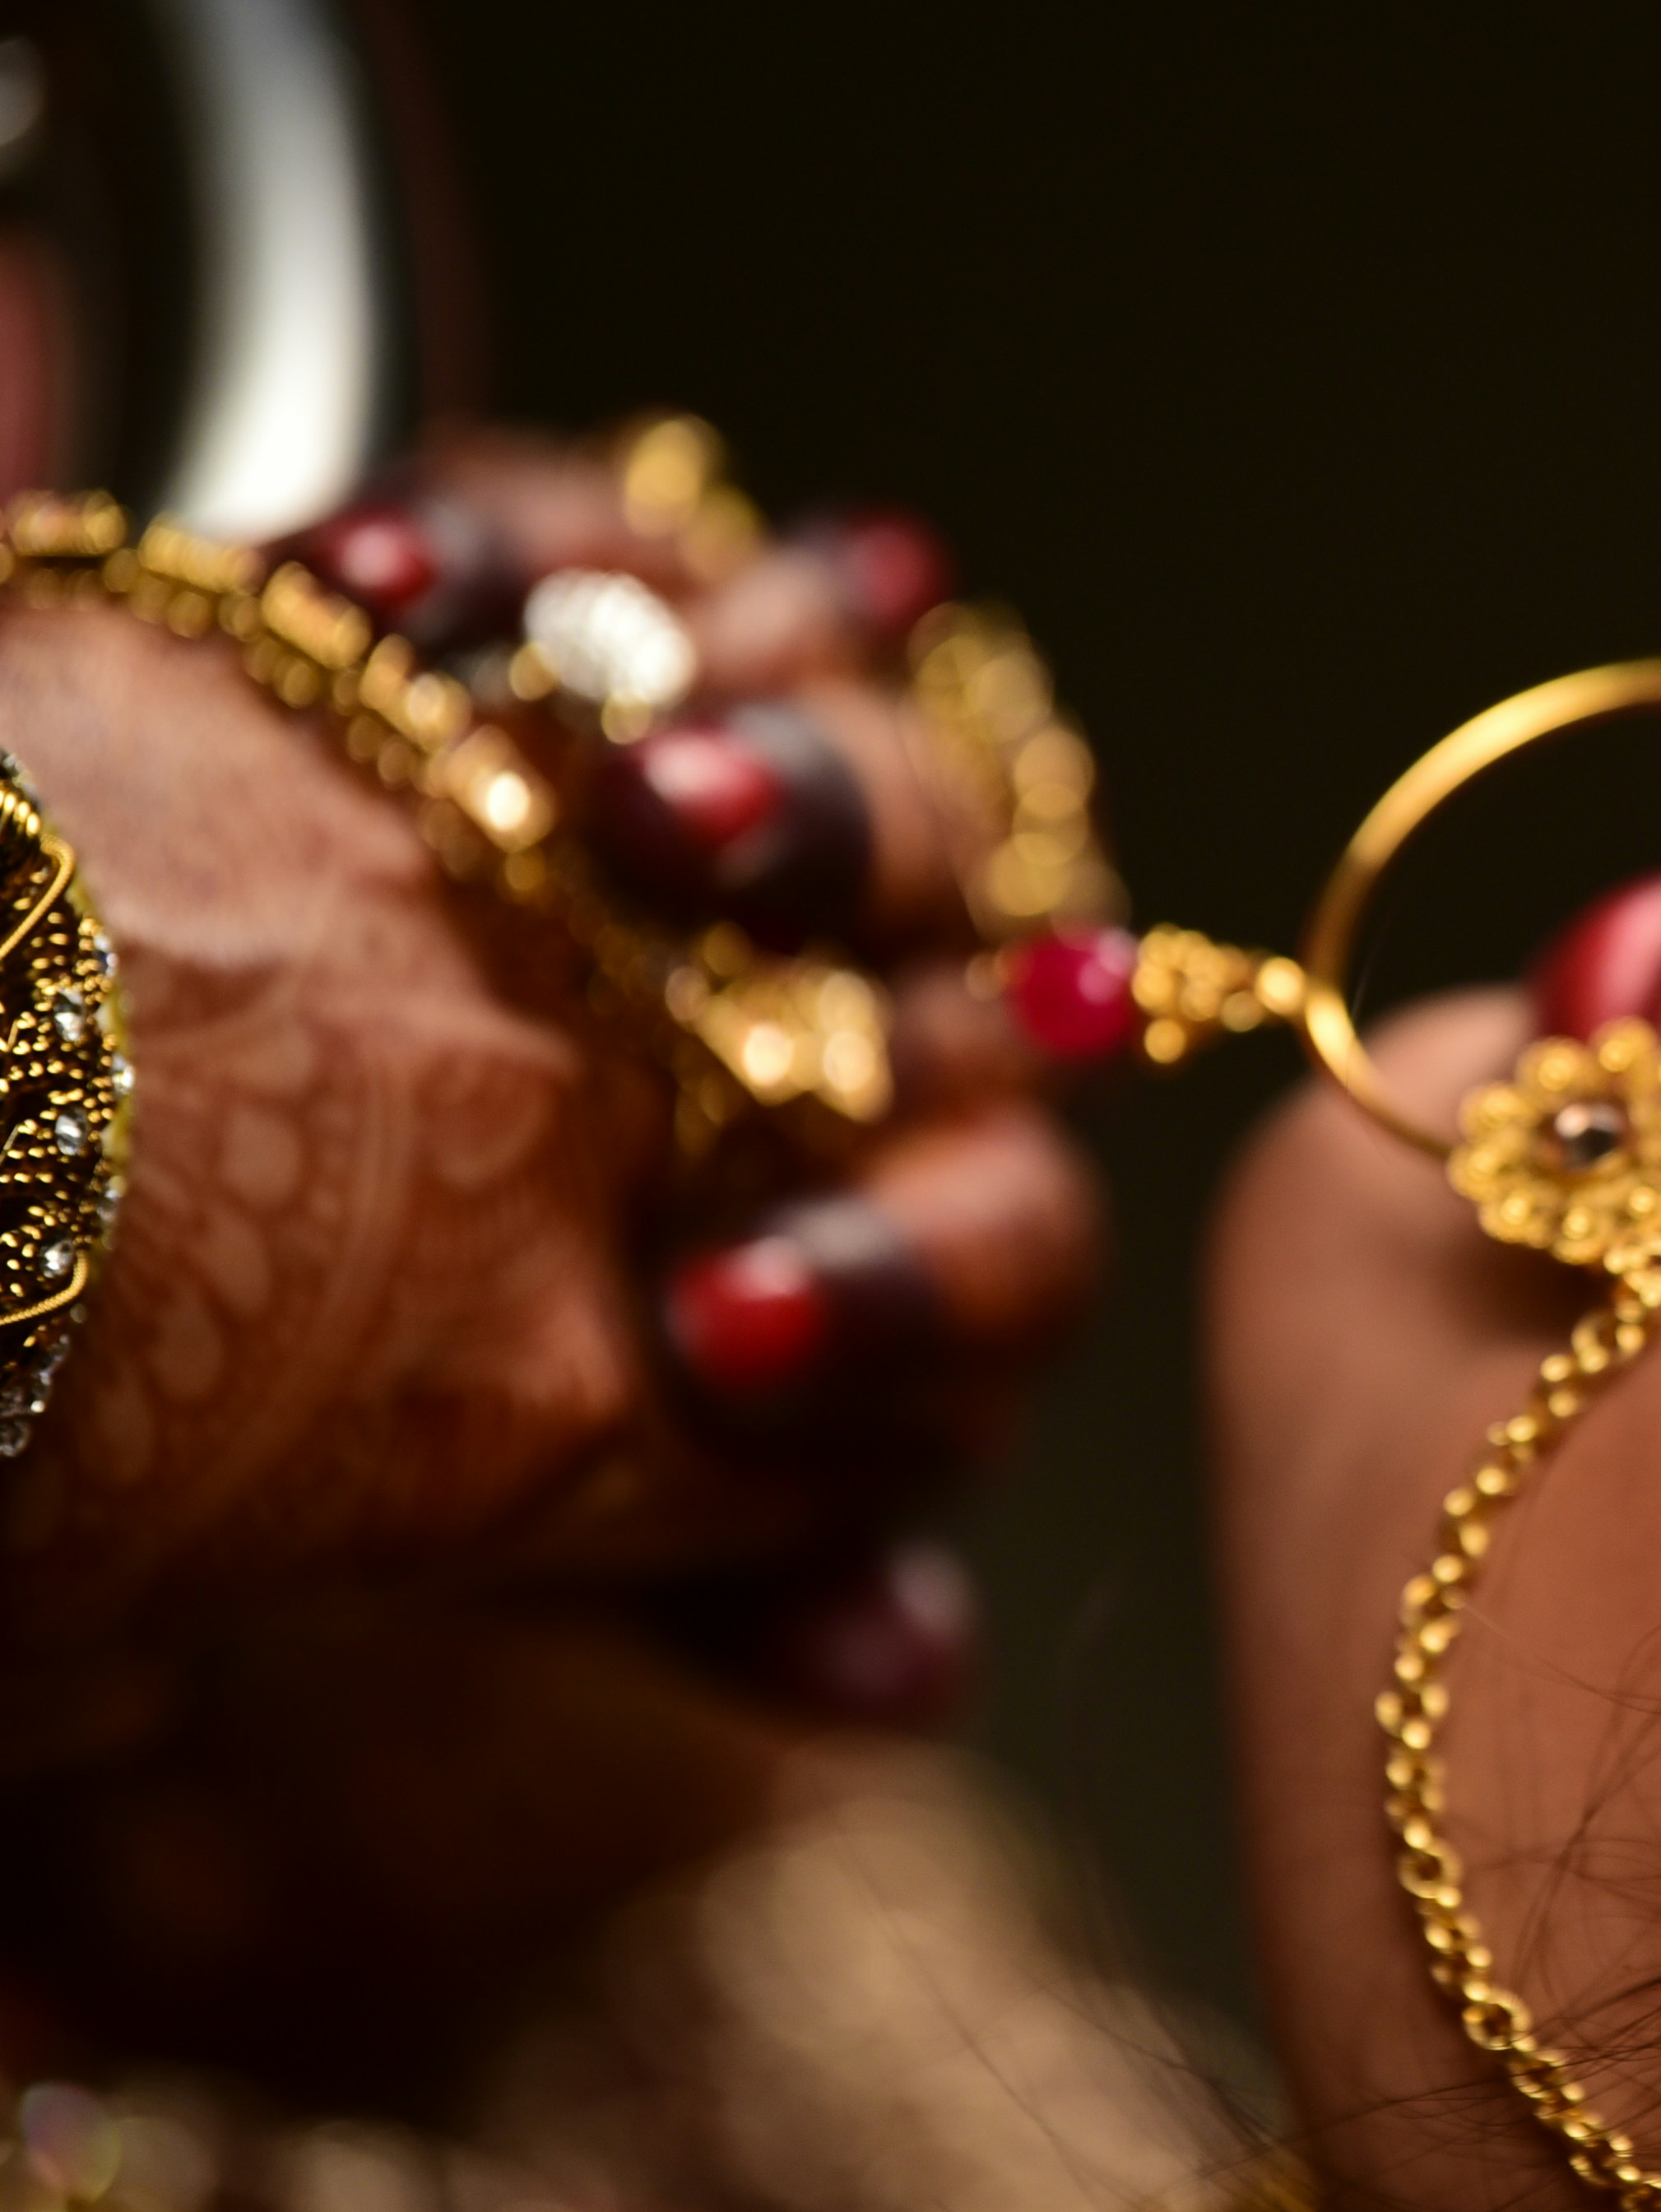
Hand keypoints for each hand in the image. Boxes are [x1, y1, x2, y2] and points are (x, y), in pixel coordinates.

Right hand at [0, 430, 1096, 1769]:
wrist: (110, 1123)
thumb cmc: (304, 1328)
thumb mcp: (497, 1469)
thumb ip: (718, 1548)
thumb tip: (906, 1677)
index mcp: (867, 1208)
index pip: (999, 1250)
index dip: (902, 1297)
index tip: (720, 1340)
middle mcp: (845, 981)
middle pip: (969, 940)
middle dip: (862, 961)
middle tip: (708, 971)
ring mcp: (724, 769)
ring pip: (838, 715)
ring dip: (752, 746)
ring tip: (612, 781)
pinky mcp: (556, 603)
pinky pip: (585, 534)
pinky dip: (504, 550)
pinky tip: (367, 586)